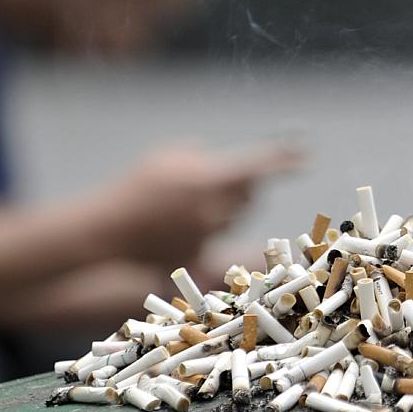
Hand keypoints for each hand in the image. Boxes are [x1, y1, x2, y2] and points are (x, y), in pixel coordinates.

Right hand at [88, 143, 302, 267]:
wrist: (107, 233)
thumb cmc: (136, 188)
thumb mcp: (168, 157)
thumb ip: (202, 155)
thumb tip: (224, 161)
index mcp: (207, 179)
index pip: (257, 167)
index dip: (284, 160)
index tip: (305, 155)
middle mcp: (213, 210)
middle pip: (251, 194)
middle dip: (242, 186)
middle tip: (215, 181)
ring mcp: (208, 237)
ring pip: (235, 216)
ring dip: (222, 207)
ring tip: (186, 204)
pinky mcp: (201, 256)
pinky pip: (218, 236)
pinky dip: (205, 228)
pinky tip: (178, 225)